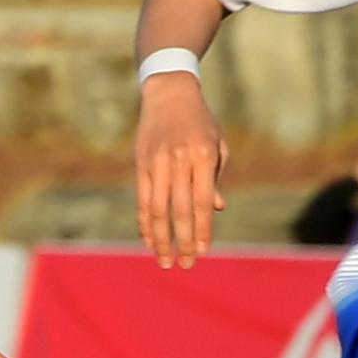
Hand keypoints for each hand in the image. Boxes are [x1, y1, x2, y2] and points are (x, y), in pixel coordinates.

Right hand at [134, 69, 224, 270]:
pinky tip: (149, 240)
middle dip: (182, 241)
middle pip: (179, 210)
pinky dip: (144, 222)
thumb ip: (216, 179)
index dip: (202, 229)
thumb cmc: (200, 122)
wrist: (169, 93)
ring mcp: (157, 161)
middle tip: (184, 265)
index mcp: (203, 156)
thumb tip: (215, 209)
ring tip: (164, 259)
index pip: (202, 202)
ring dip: (160, 238)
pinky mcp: (141, 162)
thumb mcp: (217, 145)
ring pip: (156, 209)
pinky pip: (142, 199)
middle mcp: (179, 159)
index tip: (202, 252)